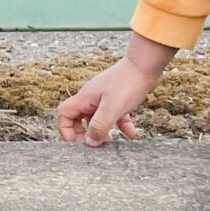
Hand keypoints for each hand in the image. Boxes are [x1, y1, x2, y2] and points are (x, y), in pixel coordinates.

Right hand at [56, 37, 175, 145]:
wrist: (145, 66)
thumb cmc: (127, 84)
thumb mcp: (112, 109)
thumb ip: (99, 126)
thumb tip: (90, 142)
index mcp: (85, 98)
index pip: (64, 114)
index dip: (66, 130)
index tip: (78, 142)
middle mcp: (91, 98)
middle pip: (78, 118)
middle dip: (84, 133)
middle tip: (94, 144)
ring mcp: (104, 98)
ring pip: (97, 118)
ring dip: (102, 131)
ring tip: (111, 141)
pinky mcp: (118, 98)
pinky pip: (115, 115)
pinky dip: (121, 125)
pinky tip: (131, 133)